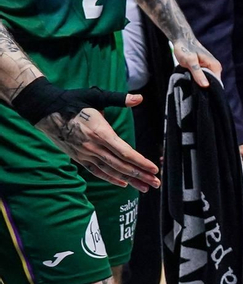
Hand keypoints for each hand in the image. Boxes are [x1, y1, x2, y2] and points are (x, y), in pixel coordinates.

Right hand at [38, 104, 158, 189]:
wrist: (45, 110)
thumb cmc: (73, 101)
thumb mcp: (96, 96)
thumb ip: (119, 99)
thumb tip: (139, 98)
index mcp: (101, 132)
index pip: (125, 152)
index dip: (141, 162)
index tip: (154, 168)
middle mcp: (93, 147)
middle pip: (121, 165)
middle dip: (141, 175)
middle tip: (156, 183)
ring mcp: (85, 154)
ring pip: (111, 171)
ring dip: (130, 180)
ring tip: (145, 187)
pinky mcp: (78, 158)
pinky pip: (97, 171)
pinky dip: (110, 179)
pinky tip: (123, 184)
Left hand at [173, 40, 219, 87]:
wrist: (182, 40)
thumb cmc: (185, 49)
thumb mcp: (190, 62)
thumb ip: (198, 74)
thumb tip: (206, 86)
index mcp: (215, 66)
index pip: (217, 84)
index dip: (209, 89)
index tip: (200, 93)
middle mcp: (215, 68)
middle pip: (213, 83)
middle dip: (204, 87)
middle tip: (193, 89)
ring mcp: (210, 68)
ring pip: (207, 81)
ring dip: (200, 84)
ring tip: (192, 85)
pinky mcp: (205, 68)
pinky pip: (204, 78)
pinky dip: (198, 80)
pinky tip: (192, 81)